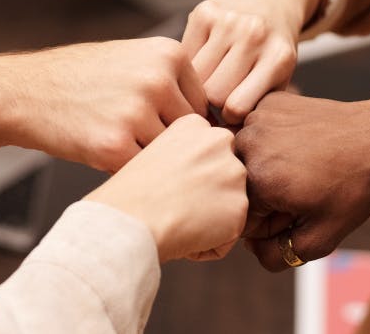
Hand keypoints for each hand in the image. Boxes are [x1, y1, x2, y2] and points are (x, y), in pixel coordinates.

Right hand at [0, 37, 207, 171]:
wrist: (24, 92)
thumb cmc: (82, 79)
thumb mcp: (132, 59)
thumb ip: (172, 81)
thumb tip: (215, 120)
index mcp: (168, 54)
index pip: (202, 104)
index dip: (183, 125)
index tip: (161, 132)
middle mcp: (157, 80)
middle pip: (191, 132)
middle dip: (173, 147)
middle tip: (150, 154)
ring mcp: (136, 113)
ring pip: (170, 154)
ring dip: (155, 162)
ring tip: (129, 156)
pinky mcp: (114, 145)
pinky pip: (143, 171)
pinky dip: (131, 173)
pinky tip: (110, 161)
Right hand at [85, 114, 247, 261]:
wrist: (129, 219)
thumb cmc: (129, 195)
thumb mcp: (154, 155)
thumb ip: (185, 158)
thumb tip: (201, 181)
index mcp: (196, 124)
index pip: (209, 155)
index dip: (189, 179)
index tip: (167, 186)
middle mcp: (220, 141)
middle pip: (223, 178)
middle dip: (205, 197)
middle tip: (173, 206)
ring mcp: (234, 172)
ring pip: (229, 205)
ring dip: (208, 221)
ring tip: (177, 220)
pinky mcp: (240, 205)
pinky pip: (230, 234)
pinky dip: (210, 245)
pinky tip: (185, 236)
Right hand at [182, 0, 309, 123]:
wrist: (269, 1)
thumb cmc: (270, 54)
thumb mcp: (277, 80)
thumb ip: (257, 109)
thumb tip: (224, 144)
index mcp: (278, 58)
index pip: (236, 107)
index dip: (229, 118)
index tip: (230, 115)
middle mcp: (254, 35)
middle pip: (213, 93)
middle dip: (212, 103)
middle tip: (215, 101)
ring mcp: (228, 21)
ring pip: (195, 77)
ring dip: (197, 86)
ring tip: (206, 85)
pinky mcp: (204, 12)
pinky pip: (183, 56)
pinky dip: (188, 66)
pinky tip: (200, 64)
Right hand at [234, 91, 369, 271]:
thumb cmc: (353, 186)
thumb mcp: (322, 237)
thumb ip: (278, 256)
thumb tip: (252, 249)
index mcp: (255, 182)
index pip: (242, 218)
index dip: (272, 222)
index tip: (299, 210)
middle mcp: (246, 146)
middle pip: (241, 187)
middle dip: (266, 195)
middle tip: (304, 187)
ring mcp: (255, 118)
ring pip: (246, 159)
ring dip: (266, 166)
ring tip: (303, 165)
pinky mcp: (267, 103)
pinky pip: (257, 132)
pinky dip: (273, 141)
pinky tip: (301, 143)